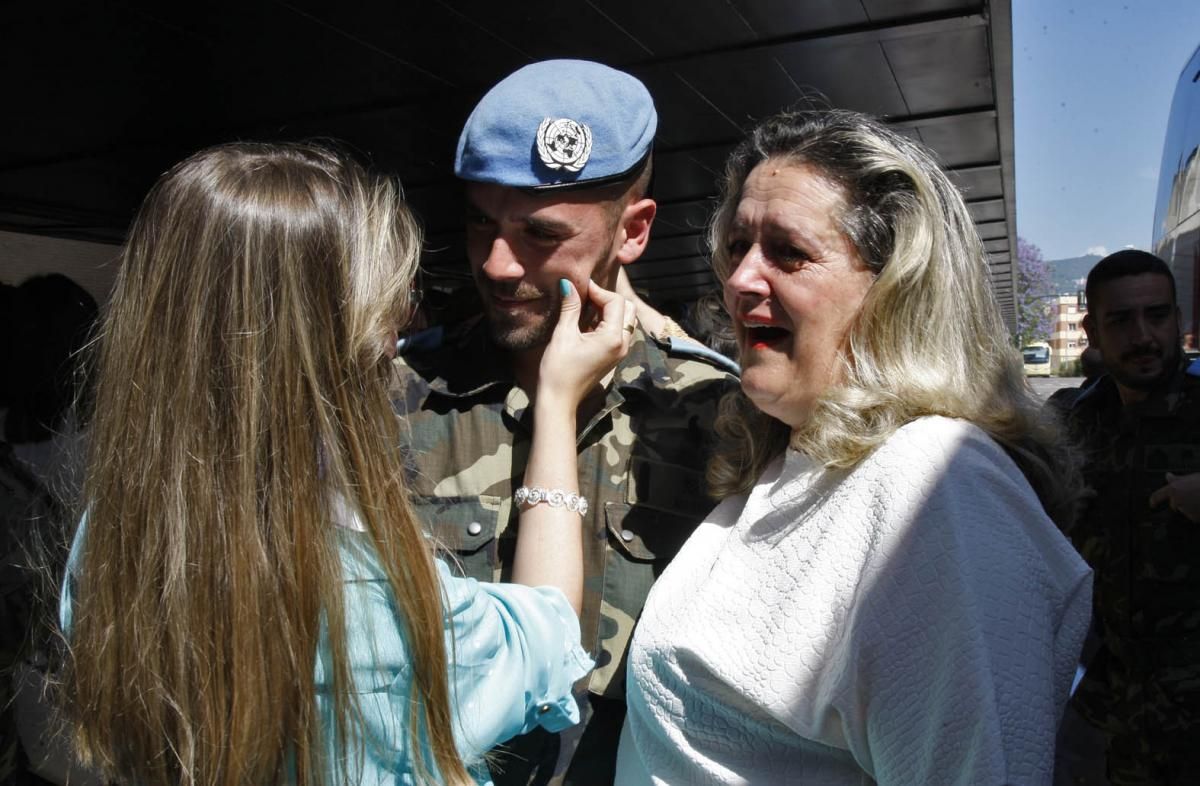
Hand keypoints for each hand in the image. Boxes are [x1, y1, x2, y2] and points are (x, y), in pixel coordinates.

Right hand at [536, 279, 634, 409]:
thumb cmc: (558, 369)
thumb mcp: (563, 335)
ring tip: (587, 307)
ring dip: (609, 309)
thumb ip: (570, 307)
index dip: (598, 290)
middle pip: (627, 309)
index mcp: (613, 337)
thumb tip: (568, 283)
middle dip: (608, 298)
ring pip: (625, 319)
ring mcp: (620, 351)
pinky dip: (608, 321)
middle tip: (586, 297)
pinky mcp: (614, 356)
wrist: (559, 400)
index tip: (580, 287)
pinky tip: (589, 321)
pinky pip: (619, 331)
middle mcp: (622, 344)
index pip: (615, 301)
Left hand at [1150, 472, 1199, 522]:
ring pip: (1185, 510)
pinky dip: (1198, 513)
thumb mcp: (1190, 478)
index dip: (1154, 500)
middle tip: (1194, 496)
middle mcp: (1176, 500)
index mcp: (1173, 489)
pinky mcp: (1193, 517)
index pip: (1157, 496)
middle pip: (1174, 505)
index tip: (1152, 504)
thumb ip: (1177, 479)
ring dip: (1191, 507)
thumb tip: (1168, 476)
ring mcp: (1185, 510)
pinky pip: (1193, 516)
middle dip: (1182, 502)